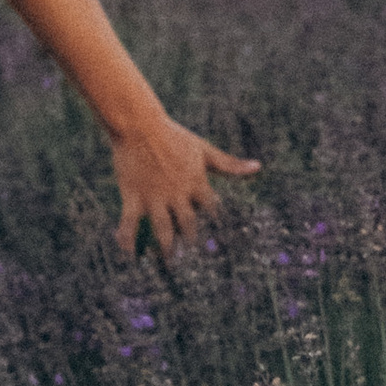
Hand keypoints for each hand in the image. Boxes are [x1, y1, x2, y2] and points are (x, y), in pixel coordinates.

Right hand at [107, 108, 257, 258]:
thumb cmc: (173, 136)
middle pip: (188, 224)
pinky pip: (130, 222)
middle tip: (191, 256)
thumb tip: (258, 167)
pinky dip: (128, 239)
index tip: (221, 240)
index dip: (216, 224)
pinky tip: (128, 254)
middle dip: (190, 241)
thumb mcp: (203, 149)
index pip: (212, 210)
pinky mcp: (133, 196)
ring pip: (163, 229)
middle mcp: (177, 193)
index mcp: (196, 183)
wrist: (139, 125)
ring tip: (167, 260)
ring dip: (166, 247)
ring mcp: (155, 197)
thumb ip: (229, 165)